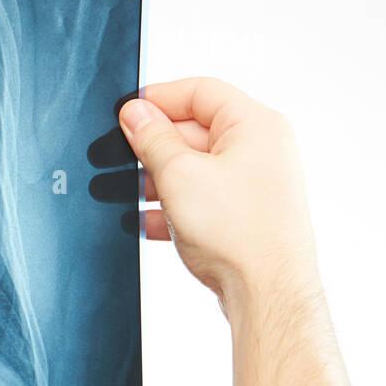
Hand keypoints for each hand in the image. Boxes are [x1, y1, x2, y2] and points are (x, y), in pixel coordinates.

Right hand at [118, 77, 318, 314]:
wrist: (267, 293)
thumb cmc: (240, 233)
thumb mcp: (179, 174)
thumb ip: (152, 139)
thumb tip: (135, 114)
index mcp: (255, 125)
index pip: (200, 91)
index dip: (158, 98)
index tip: (126, 113)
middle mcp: (260, 150)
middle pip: (194, 131)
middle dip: (152, 146)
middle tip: (118, 156)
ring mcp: (253, 184)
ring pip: (193, 168)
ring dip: (156, 180)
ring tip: (125, 193)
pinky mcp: (243, 215)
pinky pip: (199, 200)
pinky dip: (171, 208)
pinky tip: (146, 222)